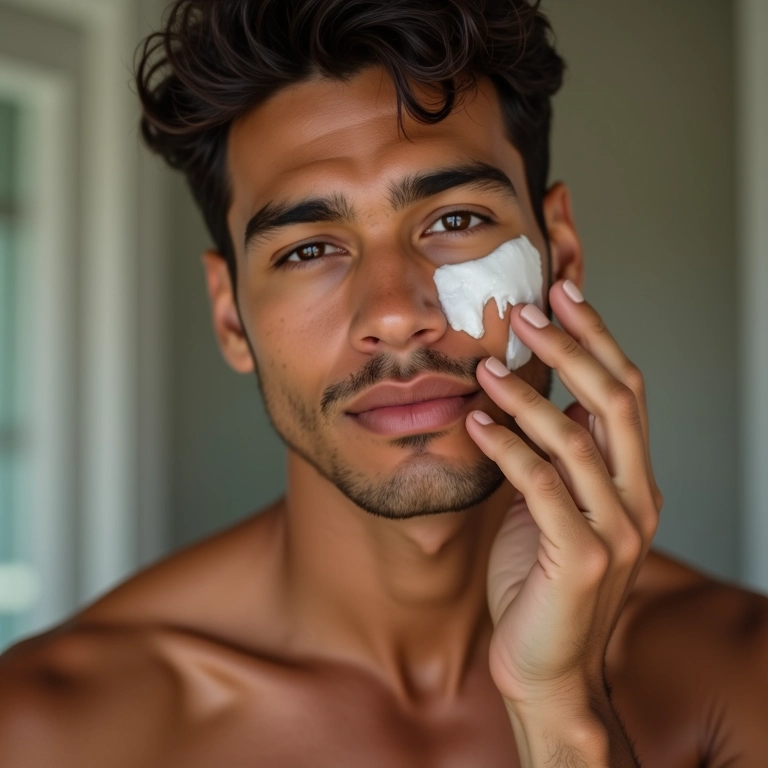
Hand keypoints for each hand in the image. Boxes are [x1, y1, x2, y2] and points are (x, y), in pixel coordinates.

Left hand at [466, 280, 661, 711]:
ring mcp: (614, 531)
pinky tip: (474, 423)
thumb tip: (550, 402)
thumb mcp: (554, 508)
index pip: (625, 393)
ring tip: (486, 365)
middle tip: (526, 310)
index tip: (561, 295)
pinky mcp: (580, 559)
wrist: (545, 668)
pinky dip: (507, 448)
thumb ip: (560, 459)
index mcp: (632, 481)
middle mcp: (636, 499)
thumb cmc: (538, 582)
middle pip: (615, 401)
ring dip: (528, 394)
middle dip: (571, 347)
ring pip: (576, 439)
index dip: (596, 339)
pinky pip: (543, 486)